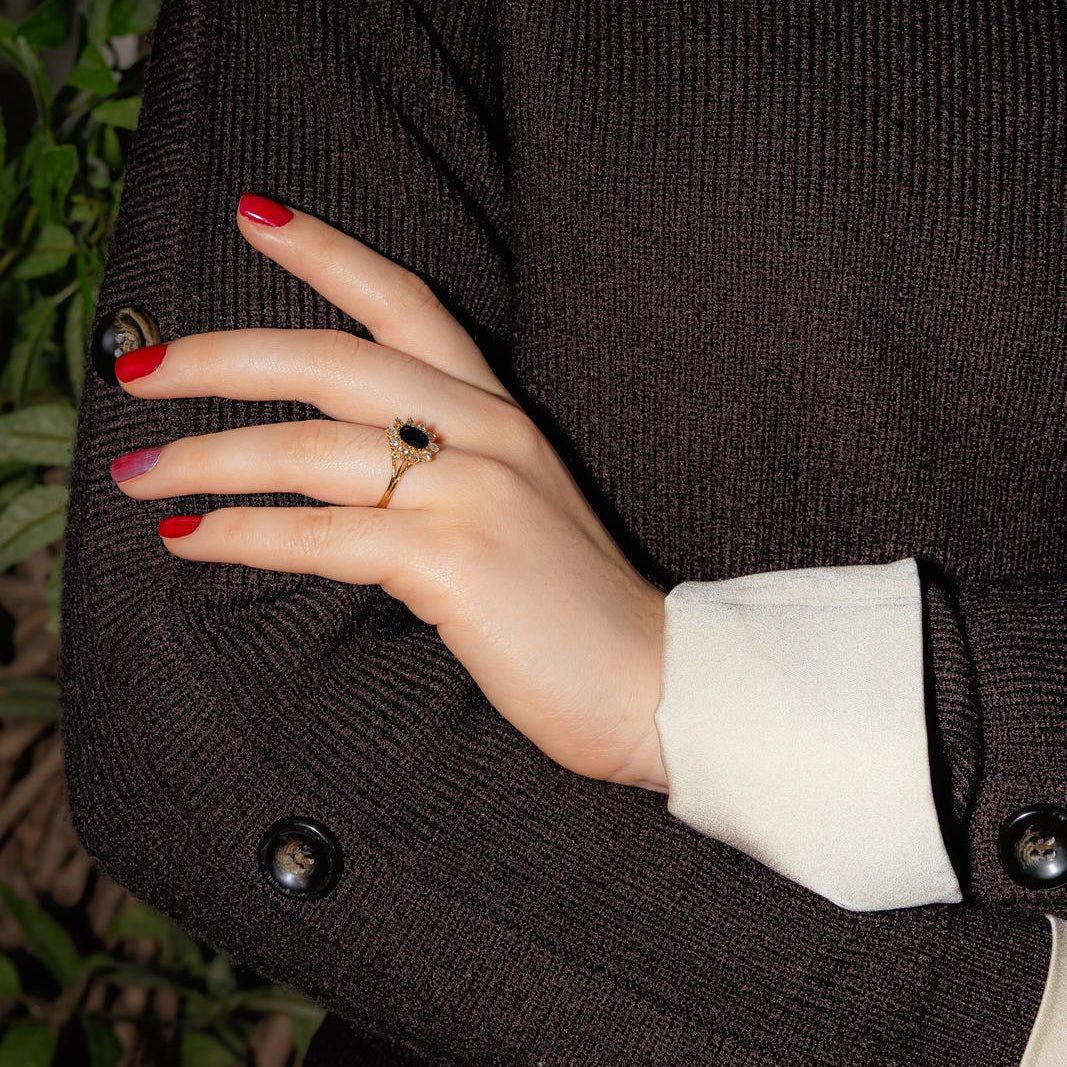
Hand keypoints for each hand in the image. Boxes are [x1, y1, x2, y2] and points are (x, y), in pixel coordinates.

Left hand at [108, 193, 668, 792]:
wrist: (653, 679)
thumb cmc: (575, 605)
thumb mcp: (517, 507)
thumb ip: (445, 469)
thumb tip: (340, 475)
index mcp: (500, 413)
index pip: (407, 304)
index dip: (328, 251)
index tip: (253, 216)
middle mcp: (486, 433)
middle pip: (331, 360)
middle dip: (220, 358)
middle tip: (138, 373)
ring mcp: (472, 492)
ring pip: (310, 448)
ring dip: (206, 458)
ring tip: (138, 475)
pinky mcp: (454, 561)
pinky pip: (320, 534)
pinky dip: (242, 534)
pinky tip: (189, 539)